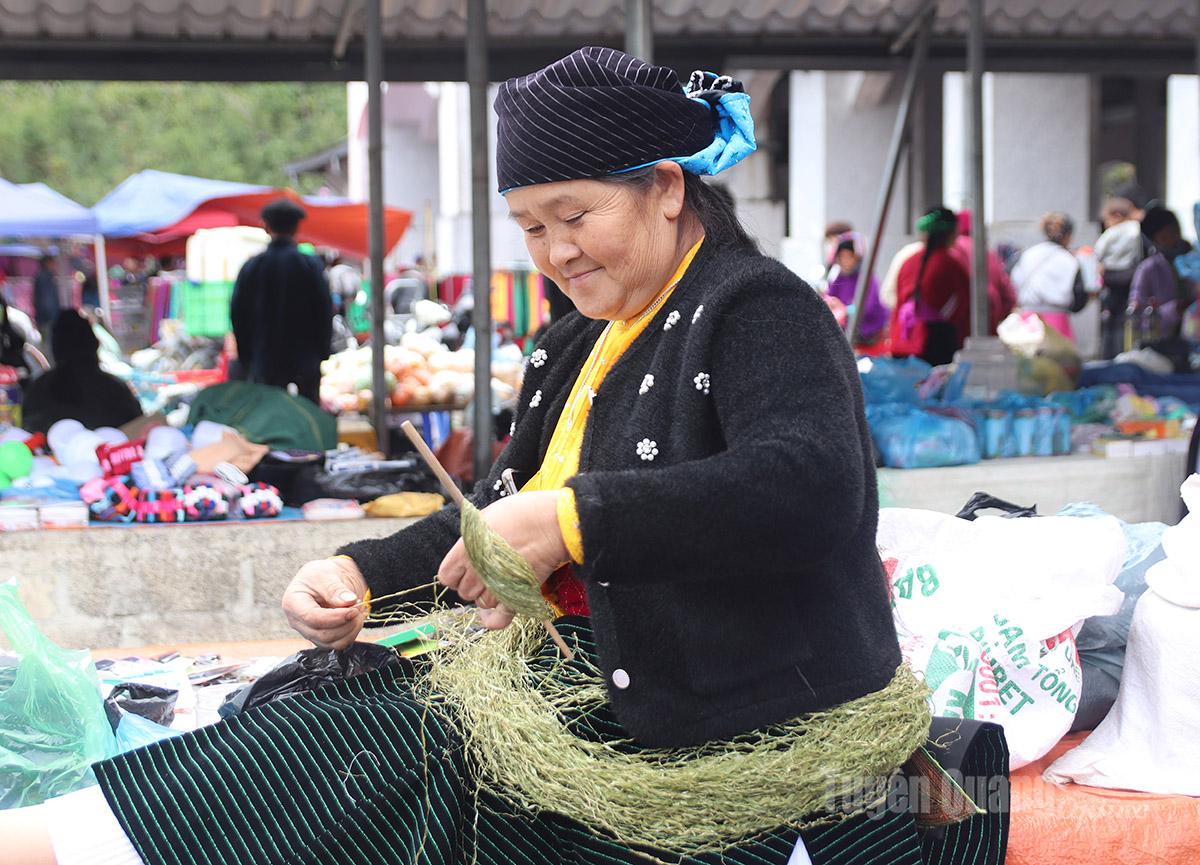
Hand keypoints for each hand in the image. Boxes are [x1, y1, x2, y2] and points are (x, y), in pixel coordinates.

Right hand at [282, 556, 368, 649]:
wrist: (328, 580)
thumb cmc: (322, 575)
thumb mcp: (325, 574)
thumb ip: (335, 588)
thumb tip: (348, 601)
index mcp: (293, 603)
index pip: (312, 618)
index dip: (335, 617)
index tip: (353, 609)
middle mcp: (297, 621)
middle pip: (322, 634)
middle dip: (345, 623)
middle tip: (357, 607)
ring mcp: (309, 632)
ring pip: (332, 643)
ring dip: (350, 630)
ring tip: (357, 612)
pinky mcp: (321, 638)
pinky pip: (338, 644)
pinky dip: (351, 634)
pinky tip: (354, 620)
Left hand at [438, 490, 566, 629]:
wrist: (552, 525)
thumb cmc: (522, 515)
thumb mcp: (486, 517)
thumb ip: (471, 537)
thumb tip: (467, 546)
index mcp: (465, 552)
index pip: (446, 577)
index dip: (455, 573)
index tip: (465, 568)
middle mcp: (477, 573)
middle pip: (464, 592)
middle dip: (474, 583)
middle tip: (489, 570)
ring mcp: (496, 587)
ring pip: (482, 603)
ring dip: (488, 595)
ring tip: (501, 581)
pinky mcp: (516, 597)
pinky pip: (498, 619)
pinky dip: (494, 619)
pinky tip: (494, 614)